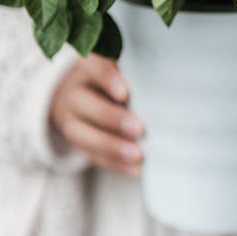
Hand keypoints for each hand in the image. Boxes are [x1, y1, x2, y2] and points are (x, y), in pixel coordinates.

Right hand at [50, 53, 144, 175]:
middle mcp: (74, 92)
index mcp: (87, 67)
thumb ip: (135, 71)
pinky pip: (91, 156)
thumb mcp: (119, 67)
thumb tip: (165, 83)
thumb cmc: (113, 78)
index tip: (125, 94)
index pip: (94, 68)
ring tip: (138, 155)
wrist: (78, 93)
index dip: (108, 80)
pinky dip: (114, 164)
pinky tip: (136, 169)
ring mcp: (71, 120)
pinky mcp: (76, 143)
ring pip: (83, 135)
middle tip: (140, 129)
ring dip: (112, 147)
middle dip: (113, 119)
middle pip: (86, 105)